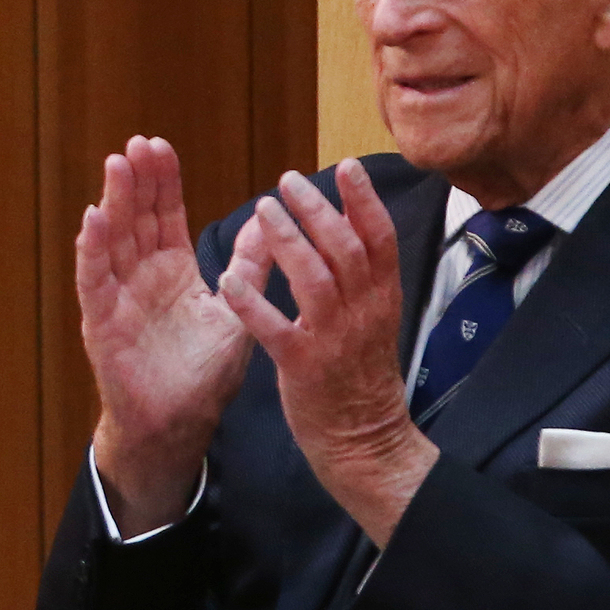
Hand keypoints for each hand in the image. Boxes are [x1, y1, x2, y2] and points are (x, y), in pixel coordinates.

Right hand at [76, 137, 252, 532]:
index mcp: (171, 271)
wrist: (181, 422)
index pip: (163, 215)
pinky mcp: (102, 322)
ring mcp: (118, 297)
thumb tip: (271, 222)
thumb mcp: (236, 310)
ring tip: (116, 164)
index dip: (161, 182)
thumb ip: (251, 267)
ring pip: (113, 240)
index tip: (159, 146)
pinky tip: (92, 219)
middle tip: (137, 143)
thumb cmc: (204, 373)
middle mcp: (140, 277)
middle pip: (134, 218)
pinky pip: (95, 280)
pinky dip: (92, 250)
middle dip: (136, 181)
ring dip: (112, 202)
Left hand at [219, 163, 433, 545]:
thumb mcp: (373, 320)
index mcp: (381, 299)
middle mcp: (362, 313)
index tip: (346, 167)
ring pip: (315, 279)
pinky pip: (276, 330)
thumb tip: (350, 226)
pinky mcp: (303, 368)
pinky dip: (253, 305)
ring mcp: (333, 340)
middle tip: (288, 180)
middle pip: (346, 249)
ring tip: (262, 209)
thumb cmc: (359, 375)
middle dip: (318, 210)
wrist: (364, 441)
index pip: (380, 239)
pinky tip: (228, 281)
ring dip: (288, 241)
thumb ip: (363, 277)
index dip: (364, 201)